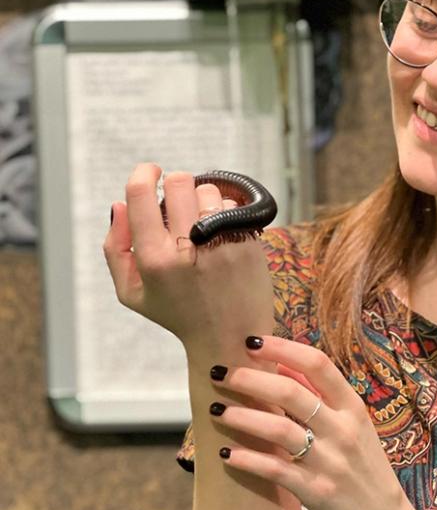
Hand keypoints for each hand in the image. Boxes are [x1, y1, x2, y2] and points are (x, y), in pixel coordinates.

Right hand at [103, 163, 274, 360]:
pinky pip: (233, 205)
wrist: (229, 338)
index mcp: (154, 258)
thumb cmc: (178, 313)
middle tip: (177, 206)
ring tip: (201, 225)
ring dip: (202, 200)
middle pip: (179, 181)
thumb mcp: (131, 292)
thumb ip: (116, 247)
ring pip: (208, 190)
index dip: (144, 172)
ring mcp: (222, 243)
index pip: (141, 192)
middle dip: (175, 187)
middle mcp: (188, 248)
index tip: (151, 171)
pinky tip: (221, 235)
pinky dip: (225, 213)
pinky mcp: (249, 243)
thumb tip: (119, 204)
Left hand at [208, 334, 420, 509]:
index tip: (252, 341)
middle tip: (221, 372)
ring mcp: (331, 462)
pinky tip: (226, 453)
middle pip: (292, 392)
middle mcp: (343, 429)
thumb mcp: (353, 423)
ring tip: (216, 410)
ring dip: (243, 417)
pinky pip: (276, 470)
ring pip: (280, 429)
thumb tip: (285, 362)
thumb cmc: (364, 465)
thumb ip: (322, 394)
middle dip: (251, 378)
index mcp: (353, 406)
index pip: (318, 364)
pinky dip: (249, 459)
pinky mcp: (317, 492)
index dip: (283, 348)